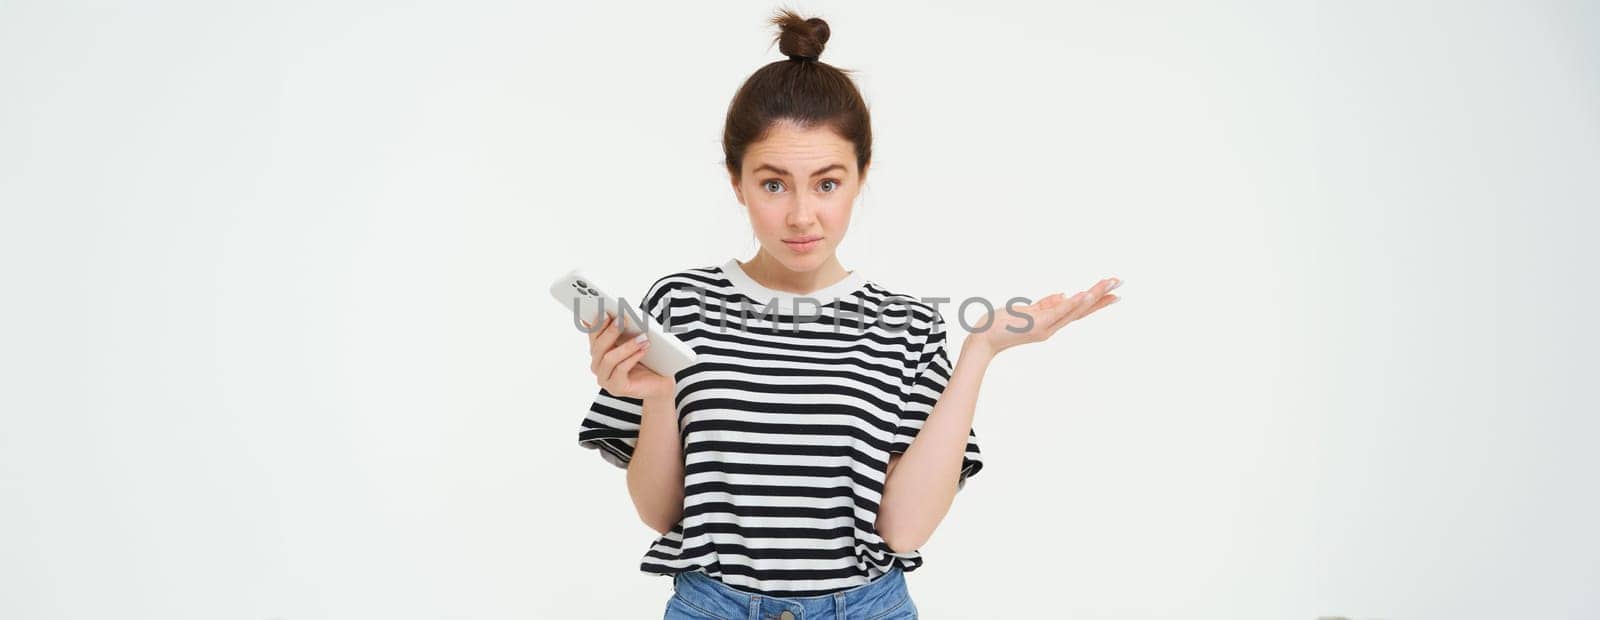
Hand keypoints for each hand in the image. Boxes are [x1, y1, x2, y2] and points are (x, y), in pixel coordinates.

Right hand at [583, 311, 674, 400]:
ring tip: (642, 337)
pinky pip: (620, 371)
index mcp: (598, 352)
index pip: (593, 335)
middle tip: (623, 319)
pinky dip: (632, 358)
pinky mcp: (616, 388)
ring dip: (626, 346)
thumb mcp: (633, 341)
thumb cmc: (646, 360)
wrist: (659, 382)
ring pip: (609, 359)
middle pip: (598, 347)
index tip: (605, 312)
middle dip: (611, 332)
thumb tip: (617, 312)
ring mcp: (605, 379)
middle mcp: (597, 366)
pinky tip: (643, 349)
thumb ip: (624, 329)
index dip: (597, 324)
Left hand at [970, 277, 1121, 355]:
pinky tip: (1084, 294)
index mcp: (1050, 322)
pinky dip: (1072, 303)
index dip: (1097, 301)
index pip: (1078, 310)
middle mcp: (1052, 327)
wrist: (983, 339)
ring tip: (1108, 284)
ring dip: (1092, 296)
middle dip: (1102, 296)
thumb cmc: (1001, 324)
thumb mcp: (1025, 311)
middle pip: (1082, 310)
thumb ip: (1045, 303)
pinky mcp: (1036, 324)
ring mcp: (1045, 327)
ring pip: (1074, 310)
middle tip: (1120, 283)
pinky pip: (1058, 312)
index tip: (1114, 291)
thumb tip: (1062, 293)